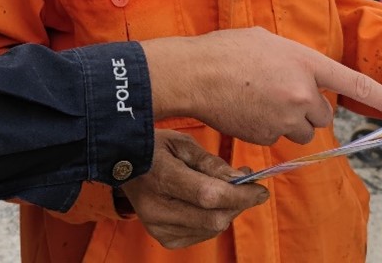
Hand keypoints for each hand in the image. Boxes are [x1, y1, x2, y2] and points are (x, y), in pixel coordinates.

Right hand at [119, 131, 268, 249]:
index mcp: (160, 177)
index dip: (240, 195)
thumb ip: (211, 163)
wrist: (121, 164)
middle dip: (239, 204)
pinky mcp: (163, 238)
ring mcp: (158, 227)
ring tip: (228, 189)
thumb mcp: (182, 143)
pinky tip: (209, 204)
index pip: (209, 195)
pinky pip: (202, 234)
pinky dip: (213, 219)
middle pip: (214, 218)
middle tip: (248, 186)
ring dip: (228, 211)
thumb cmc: (155, 148)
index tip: (260, 188)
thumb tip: (240, 179)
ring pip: (212, 228)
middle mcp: (157, 208)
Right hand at [145, 27, 381, 145]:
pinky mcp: (267, 136)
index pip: (354, 84)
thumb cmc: (224, 51)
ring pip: (301, 130)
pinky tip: (244, 109)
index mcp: (304, 62)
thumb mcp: (266, 41)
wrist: (192, 74)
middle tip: (276, 91)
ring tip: (256, 99)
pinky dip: (264, 127)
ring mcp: (284, 117)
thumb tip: (302, 76)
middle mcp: (301, 92)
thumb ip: (293, 59)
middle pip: (322, 114)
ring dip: (287, 120)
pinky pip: (276, 137)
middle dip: (305, 108)